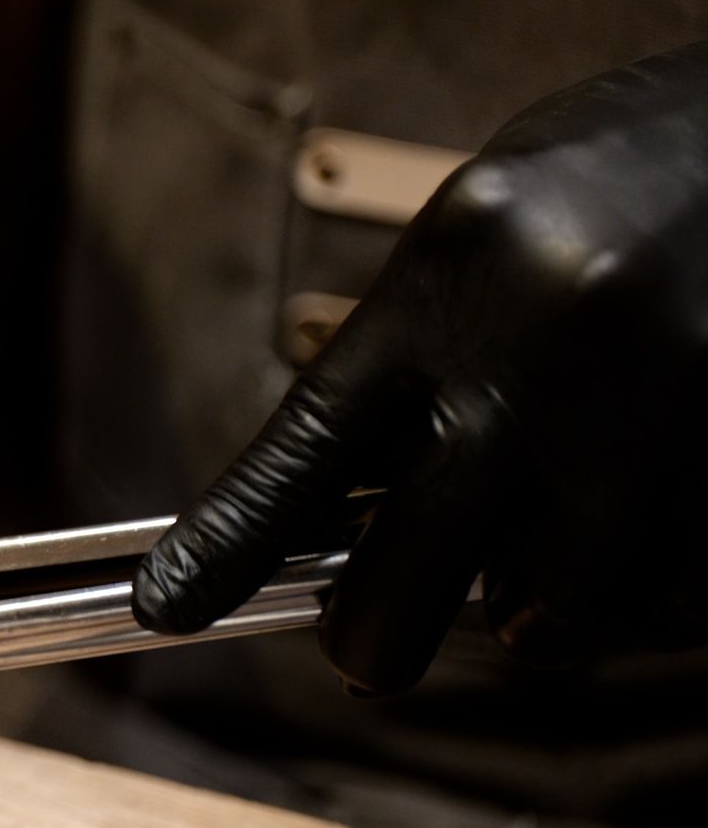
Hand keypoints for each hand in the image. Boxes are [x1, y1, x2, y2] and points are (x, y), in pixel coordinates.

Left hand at [134, 42, 707, 693]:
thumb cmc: (628, 173)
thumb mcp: (487, 229)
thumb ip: (418, 355)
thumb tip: (342, 511)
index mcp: (449, 278)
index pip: (304, 448)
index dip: (228, 544)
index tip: (169, 605)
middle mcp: (541, 353)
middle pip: (411, 573)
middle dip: (373, 639)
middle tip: (365, 654)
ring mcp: (657, 411)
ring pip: (555, 612)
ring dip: (542, 611)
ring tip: (554, 551)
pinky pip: (675, 603)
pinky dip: (653, 597)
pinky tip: (649, 530)